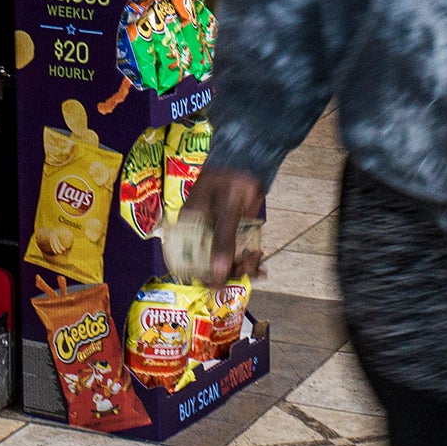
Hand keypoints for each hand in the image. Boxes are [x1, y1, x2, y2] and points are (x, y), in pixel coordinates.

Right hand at [188, 166, 268, 282]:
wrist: (249, 159)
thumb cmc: (231, 177)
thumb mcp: (227, 208)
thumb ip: (223, 239)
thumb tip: (217, 274)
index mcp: (188, 225)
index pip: (188, 260)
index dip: (203, 276)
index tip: (221, 286)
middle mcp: (199, 232)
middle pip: (209, 264)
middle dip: (229, 270)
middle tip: (250, 266)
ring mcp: (216, 233)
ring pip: (225, 260)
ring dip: (242, 266)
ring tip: (258, 259)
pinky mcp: (231, 233)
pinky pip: (236, 252)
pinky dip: (247, 259)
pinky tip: (258, 259)